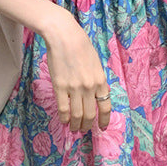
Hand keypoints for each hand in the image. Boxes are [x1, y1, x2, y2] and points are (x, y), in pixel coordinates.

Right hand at [41, 8, 110, 131]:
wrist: (65, 36)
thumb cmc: (81, 46)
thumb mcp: (96, 64)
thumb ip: (97, 80)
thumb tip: (97, 94)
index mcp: (101, 81)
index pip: (105, 107)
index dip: (104, 120)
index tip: (102, 127)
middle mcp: (89, 87)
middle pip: (90, 114)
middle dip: (87, 125)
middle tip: (84, 129)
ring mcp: (75, 88)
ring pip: (77, 115)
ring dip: (76, 124)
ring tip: (74, 128)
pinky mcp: (60, 87)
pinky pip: (63, 108)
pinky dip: (64, 118)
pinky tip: (64, 121)